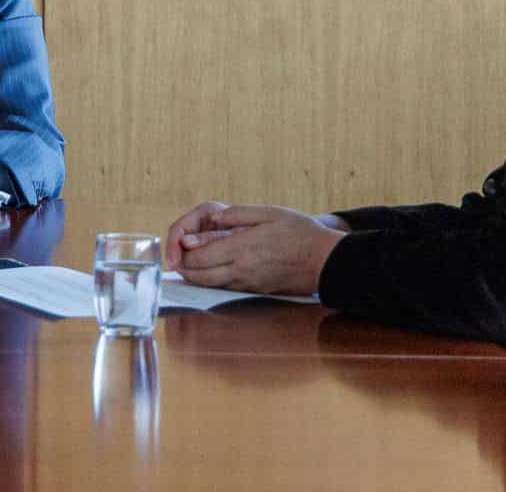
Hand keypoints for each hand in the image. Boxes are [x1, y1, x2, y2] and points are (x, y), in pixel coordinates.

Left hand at [163, 202, 345, 294]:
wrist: (327, 261)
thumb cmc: (300, 232)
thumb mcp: (268, 213)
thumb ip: (236, 216)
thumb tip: (211, 220)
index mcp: (241, 249)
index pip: (198, 257)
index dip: (182, 251)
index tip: (179, 242)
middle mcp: (241, 270)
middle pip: (198, 276)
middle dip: (183, 265)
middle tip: (179, 253)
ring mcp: (248, 284)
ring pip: (210, 285)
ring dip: (196, 275)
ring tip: (192, 259)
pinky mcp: (256, 291)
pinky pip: (225, 288)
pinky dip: (213, 280)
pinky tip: (213, 268)